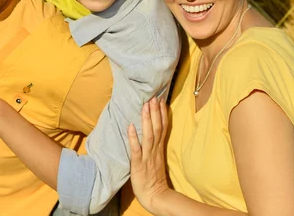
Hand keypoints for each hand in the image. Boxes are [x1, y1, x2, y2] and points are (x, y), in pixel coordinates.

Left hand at [127, 97, 171, 213]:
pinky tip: (130, 126)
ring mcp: (147, 156)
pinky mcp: (138, 164)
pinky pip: (136, 149)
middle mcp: (155, 150)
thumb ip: (155, 146)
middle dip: (155, 112)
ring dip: (146, 120)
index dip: (162, 113)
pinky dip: (133, 137)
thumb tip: (152, 132)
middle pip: (157, 127)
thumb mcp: (156, 158)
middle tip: (153, 97)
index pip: (163, 127)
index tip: (160, 100)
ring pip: (149, 135)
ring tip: (145, 106)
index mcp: (159, 148)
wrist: (155, 195)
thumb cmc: (153, 178)